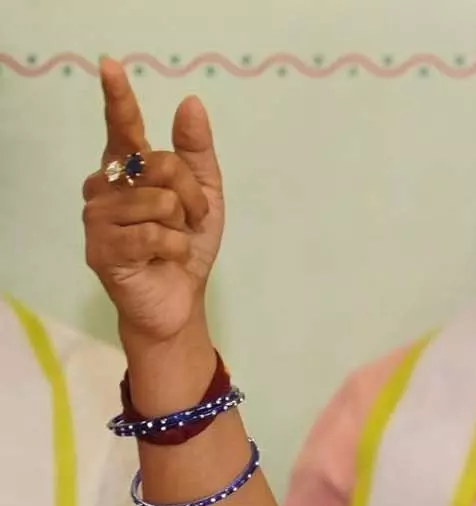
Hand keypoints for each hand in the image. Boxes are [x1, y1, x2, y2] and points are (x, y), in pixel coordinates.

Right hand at [83, 58, 223, 350]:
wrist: (179, 299)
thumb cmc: (185, 245)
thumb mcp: (205, 195)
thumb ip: (197, 151)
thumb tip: (191, 102)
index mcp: (129, 169)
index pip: (123, 127)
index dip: (118, 97)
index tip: (110, 64)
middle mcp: (106, 186)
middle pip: (163, 165)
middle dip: (192, 196)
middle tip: (190, 222)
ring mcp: (98, 217)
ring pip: (160, 201)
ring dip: (183, 226)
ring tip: (173, 242)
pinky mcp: (101, 248)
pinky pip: (155, 234)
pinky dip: (174, 248)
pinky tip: (163, 259)